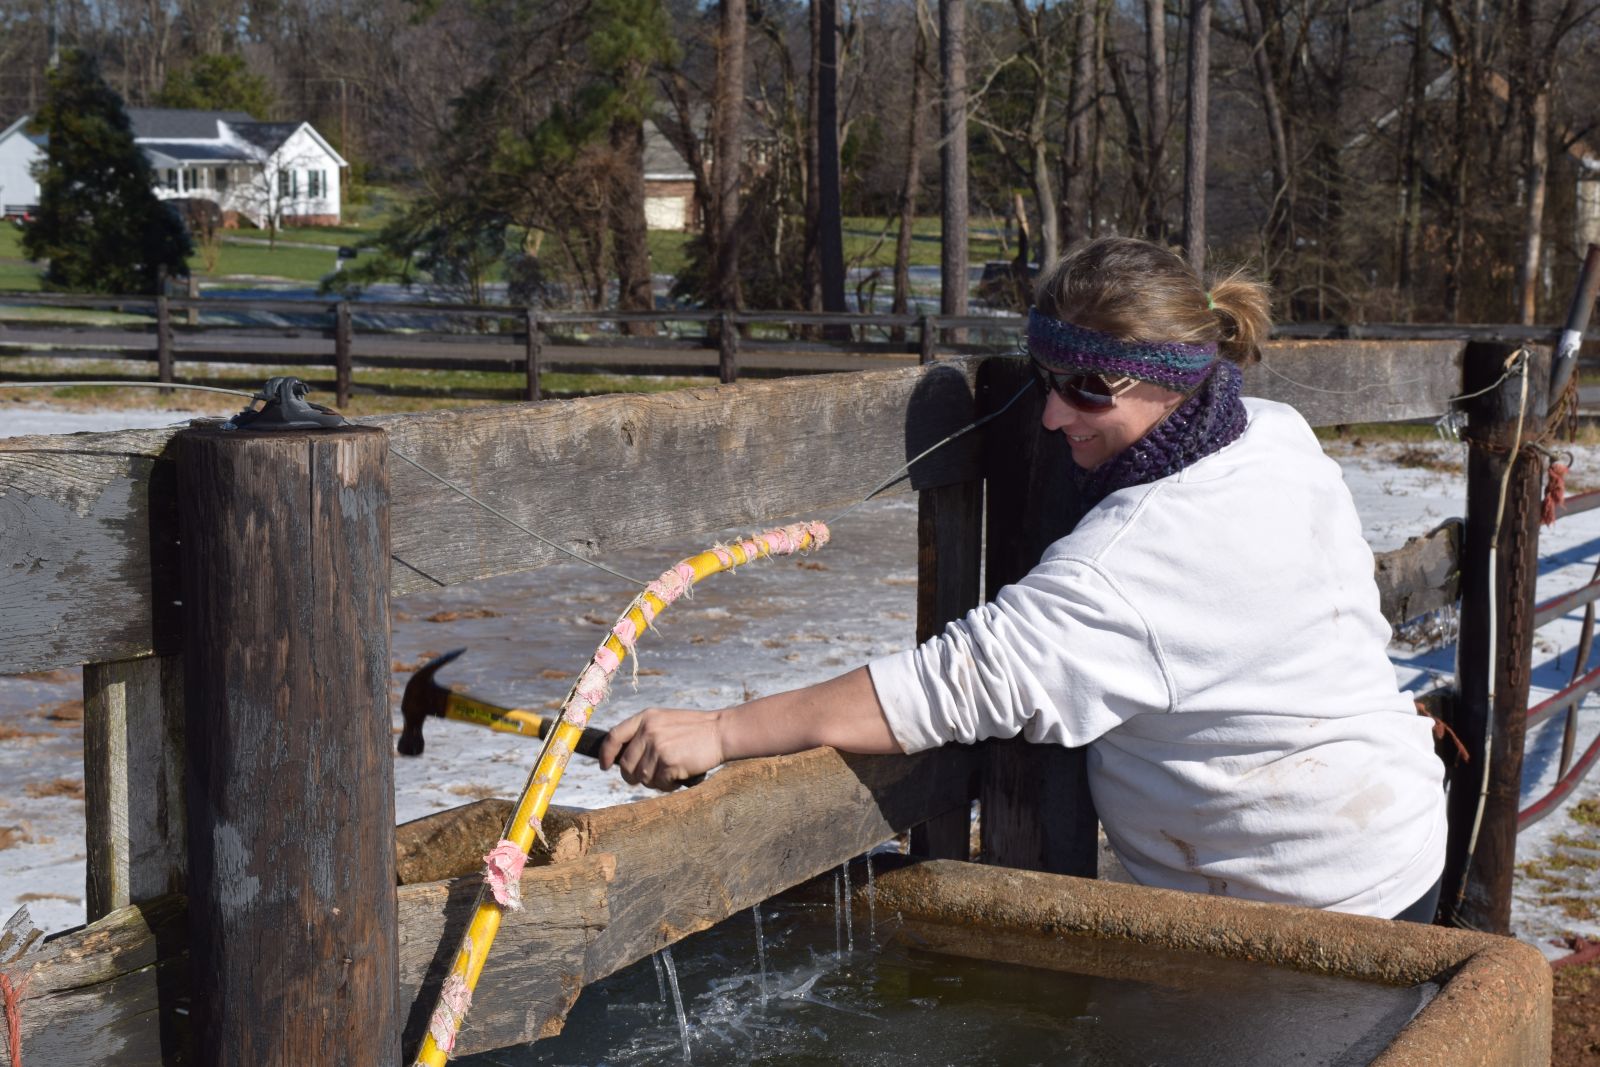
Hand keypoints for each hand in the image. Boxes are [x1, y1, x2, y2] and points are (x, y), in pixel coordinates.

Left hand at [600, 707, 724, 790]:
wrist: (721, 732)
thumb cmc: (695, 730)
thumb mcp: (665, 721)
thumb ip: (645, 733)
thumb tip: (624, 758)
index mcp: (645, 718)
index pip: (614, 736)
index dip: (606, 754)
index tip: (605, 766)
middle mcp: (648, 731)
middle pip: (625, 764)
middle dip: (633, 776)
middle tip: (649, 777)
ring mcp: (658, 747)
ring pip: (643, 778)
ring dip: (655, 781)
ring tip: (671, 773)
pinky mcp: (669, 762)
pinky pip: (659, 783)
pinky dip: (668, 785)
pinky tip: (680, 775)